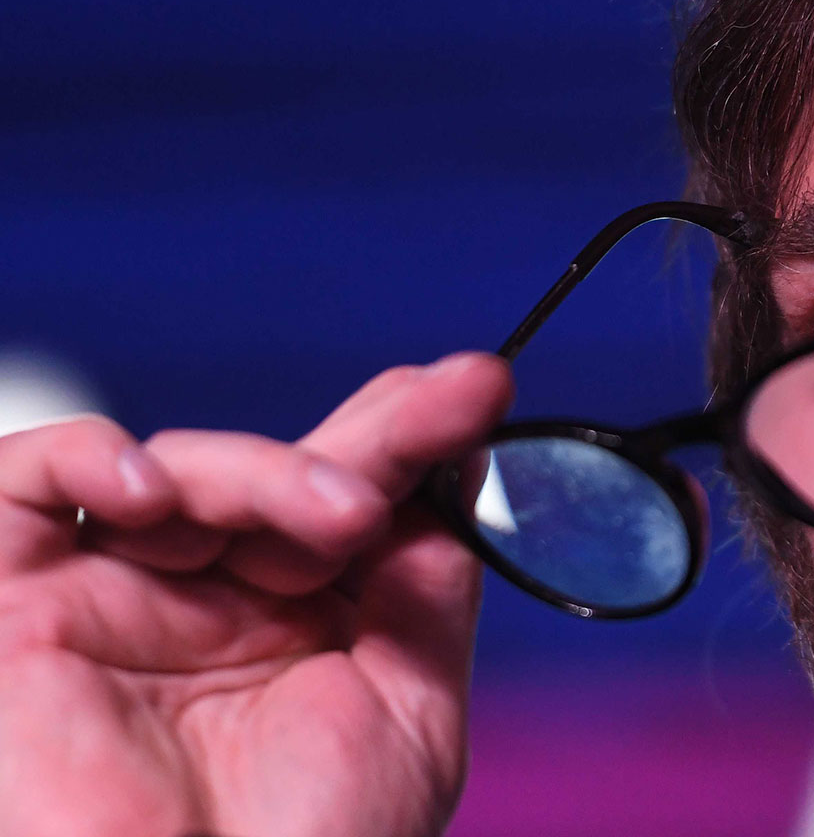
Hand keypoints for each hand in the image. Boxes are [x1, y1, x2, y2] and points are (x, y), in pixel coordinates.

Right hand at [0, 353, 512, 836]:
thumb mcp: (408, 711)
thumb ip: (425, 588)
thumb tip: (458, 468)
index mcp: (292, 622)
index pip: (346, 495)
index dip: (410, 436)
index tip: (479, 390)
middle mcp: (202, 602)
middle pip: (276, 469)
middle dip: (371, 436)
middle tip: (446, 411)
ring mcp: (111, 598)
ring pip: (180, 470)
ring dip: (268, 471)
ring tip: (345, 516)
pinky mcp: (14, 608)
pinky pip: (25, 487)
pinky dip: (85, 459)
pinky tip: (154, 487)